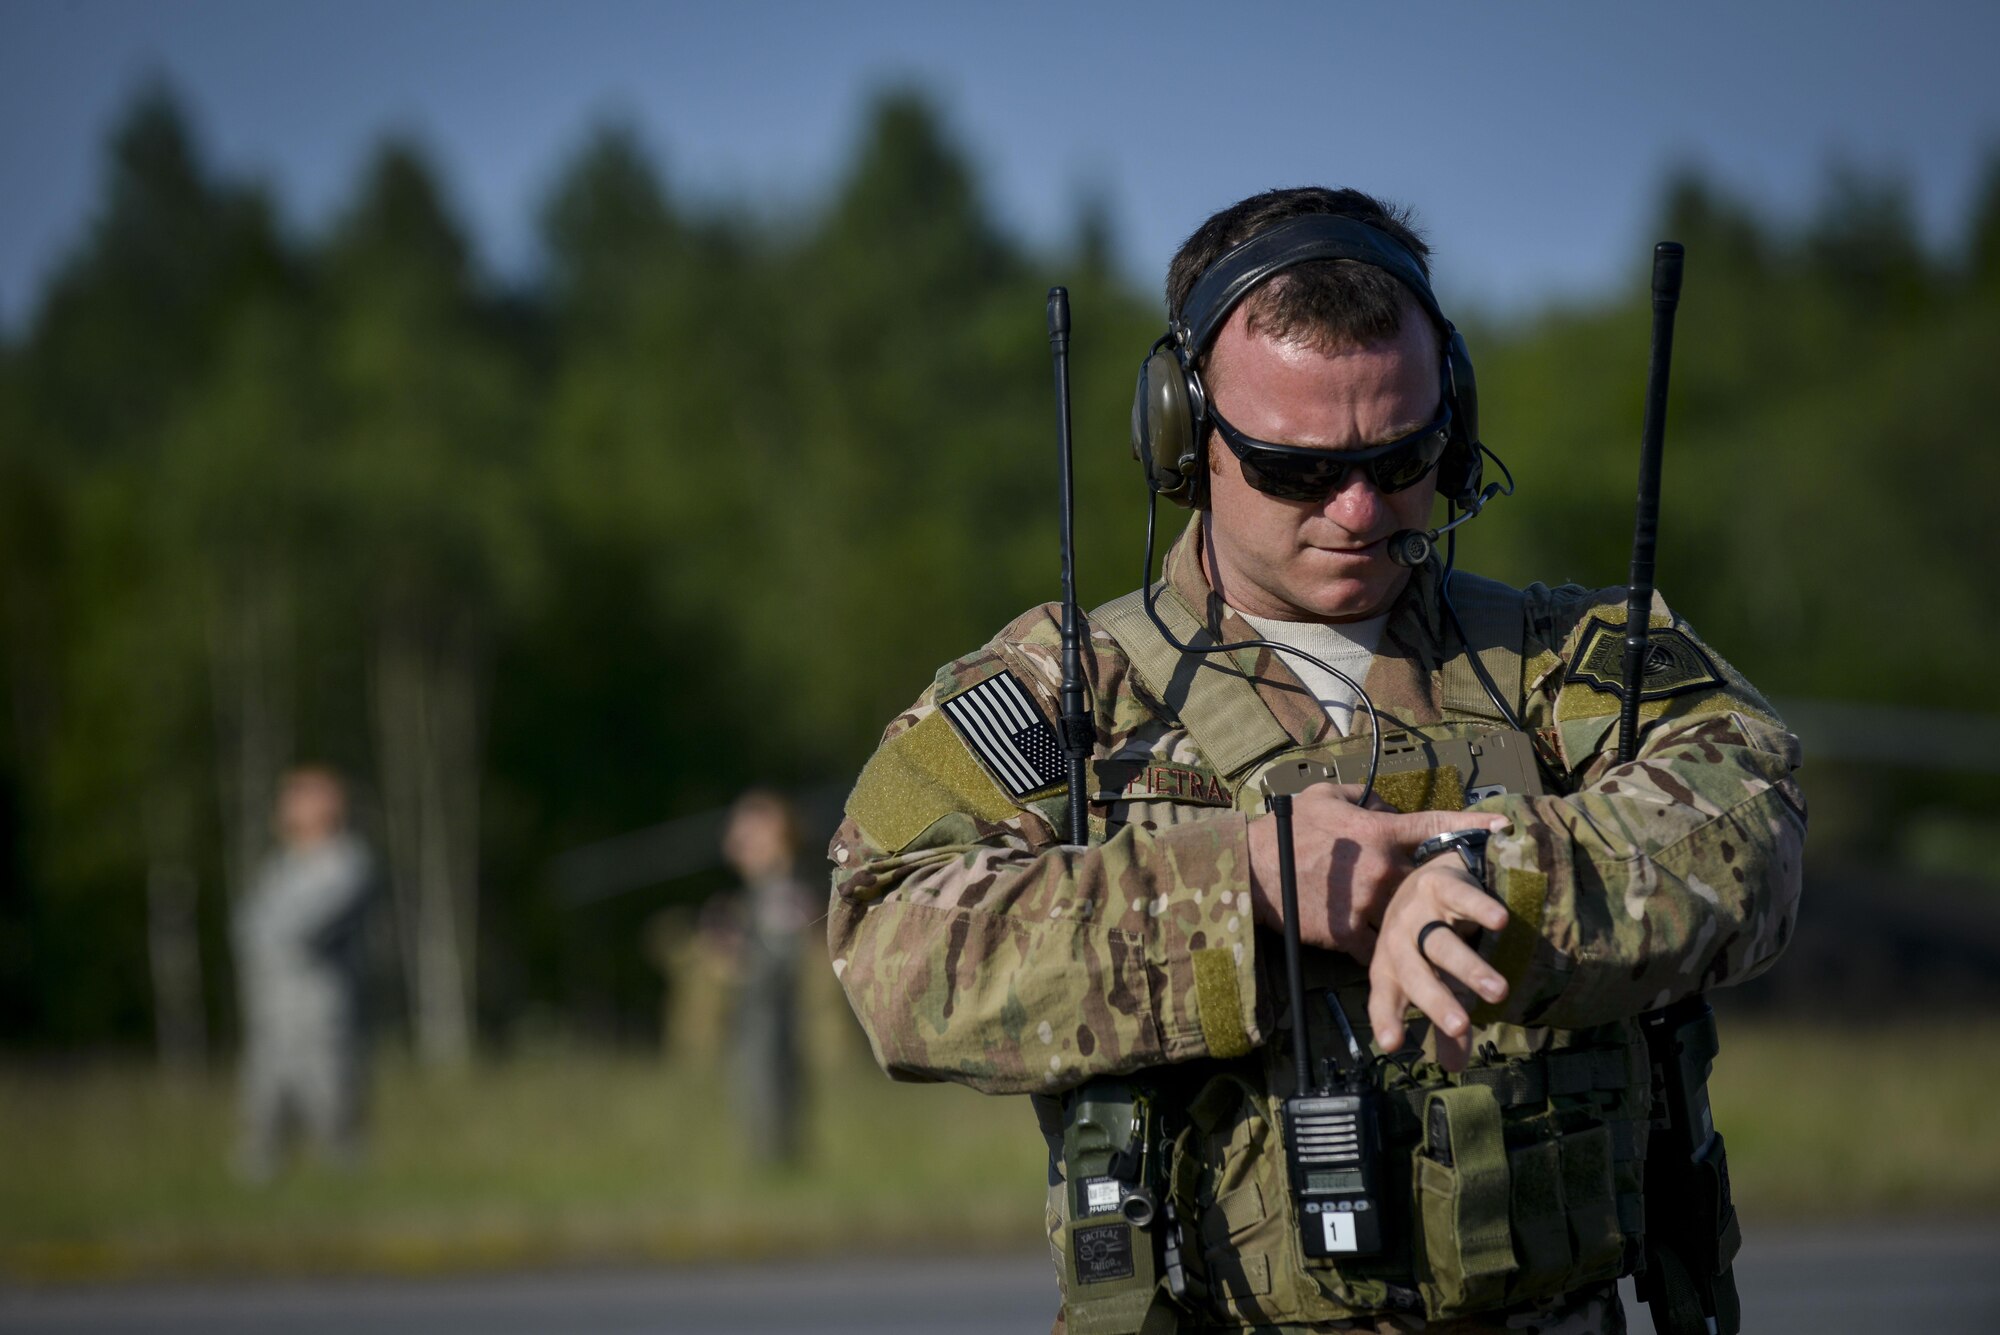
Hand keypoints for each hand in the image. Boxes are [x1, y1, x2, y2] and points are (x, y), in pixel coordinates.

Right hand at [1246, 785, 1508, 962]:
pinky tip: (1395, 962)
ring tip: (1444, 944)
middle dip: (1452, 892)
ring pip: (1412, 921)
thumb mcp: (1324, 796)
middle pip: (1432, 882)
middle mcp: (1382, 869)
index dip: (1472, 824)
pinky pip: (1380, 950)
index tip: (1503, 826)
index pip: (1435, 825)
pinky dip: (1388, 955)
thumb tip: (1388, 803)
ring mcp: (1368, 905)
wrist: (1251, 871)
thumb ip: (1364, 796)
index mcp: (1379, 831)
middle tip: (1473, 902)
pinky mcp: (1348, 934)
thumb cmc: (1285, 828)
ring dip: (1424, 929)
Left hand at [1368, 859, 1510, 1071]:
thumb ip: (1444, 1024)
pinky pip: (1461, 899)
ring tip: (1497, 991)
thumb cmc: (1427, 941)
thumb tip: (1455, 1068)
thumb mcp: (1432, 981)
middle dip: (1436, 1002)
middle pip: (1415, 975)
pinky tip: (1500, 922)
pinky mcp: (1440, 885)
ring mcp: (1417, 912)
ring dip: (1469, 968)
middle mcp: (1398, 941)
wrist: (1428, 877)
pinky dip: (1480, 909)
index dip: (1386, 1018)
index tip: (1391, 1044)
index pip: (1384, 997)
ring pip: (1441, 943)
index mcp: (1390, 968)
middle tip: (1460, 1026)